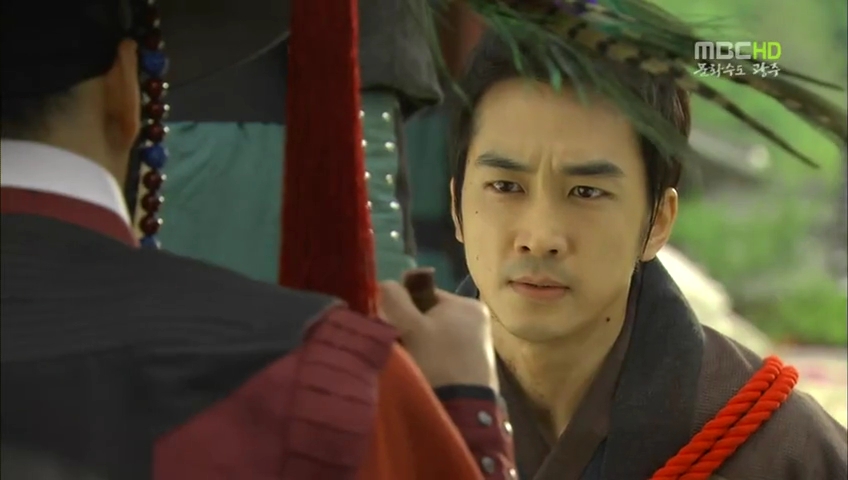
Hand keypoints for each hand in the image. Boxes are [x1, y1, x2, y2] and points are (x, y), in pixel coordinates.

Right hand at [378, 279, 498, 391]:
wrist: (463, 411)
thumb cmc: (438, 361)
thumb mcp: (410, 327)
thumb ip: (395, 300)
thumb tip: (386, 284)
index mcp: (467, 304)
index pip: (423, 295)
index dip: (403, 310)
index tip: (394, 329)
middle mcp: (478, 320)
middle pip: (429, 316)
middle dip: (411, 330)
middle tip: (402, 348)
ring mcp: (479, 344)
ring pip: (434, 337)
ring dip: (419, 347)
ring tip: (413, 364)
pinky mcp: (476, 366)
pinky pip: (445, 353)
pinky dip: (432, 361)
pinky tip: (426, 374)